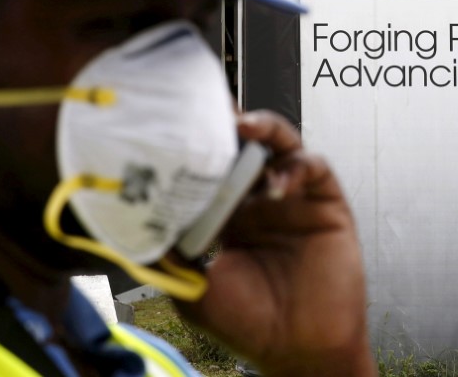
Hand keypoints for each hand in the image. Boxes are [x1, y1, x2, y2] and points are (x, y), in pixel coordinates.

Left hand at [175, 110, 376, 376]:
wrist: (298, 351)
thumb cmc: (248, 323)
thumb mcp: (193, 288)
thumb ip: (168, 254)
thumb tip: (132, 224)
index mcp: (226, 213)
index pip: (210, 165)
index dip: (197, 144)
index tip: (175, 125)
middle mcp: (258, 198)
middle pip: (243, 144)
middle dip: (226, 124)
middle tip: (208, 107)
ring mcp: (292, 197)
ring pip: (279, 143)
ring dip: (263, 128)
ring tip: (244, 126)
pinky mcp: (325, 202)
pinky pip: (313, 167)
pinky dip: (296, 167)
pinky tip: (277, 184)